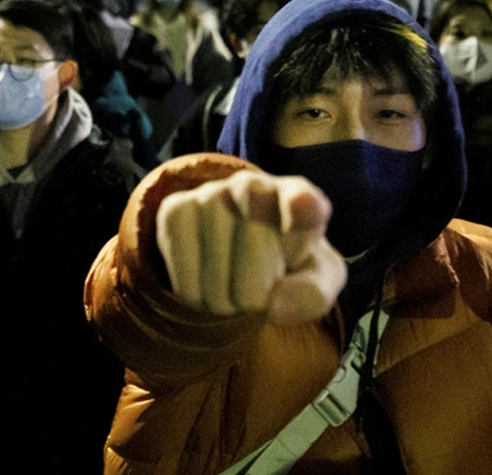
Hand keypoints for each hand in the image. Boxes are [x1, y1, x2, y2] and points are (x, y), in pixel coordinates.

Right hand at [156, 170, 345, 325]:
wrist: (240, 253)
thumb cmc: (287, 265)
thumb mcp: (315, 281)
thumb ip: (312, 295)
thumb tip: (275, 306)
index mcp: (302, 200)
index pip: (304, 202)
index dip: (301, 205)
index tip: (302, 204)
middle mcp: (255, 186)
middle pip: (255, 256)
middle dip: (257, 292)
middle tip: (259, 288)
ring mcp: (211, 193)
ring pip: (216, 273)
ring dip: (226, 299)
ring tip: (234, 283)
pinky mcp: (176, 209)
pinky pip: (184, 275)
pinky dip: (196, 295)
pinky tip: (207, 279)